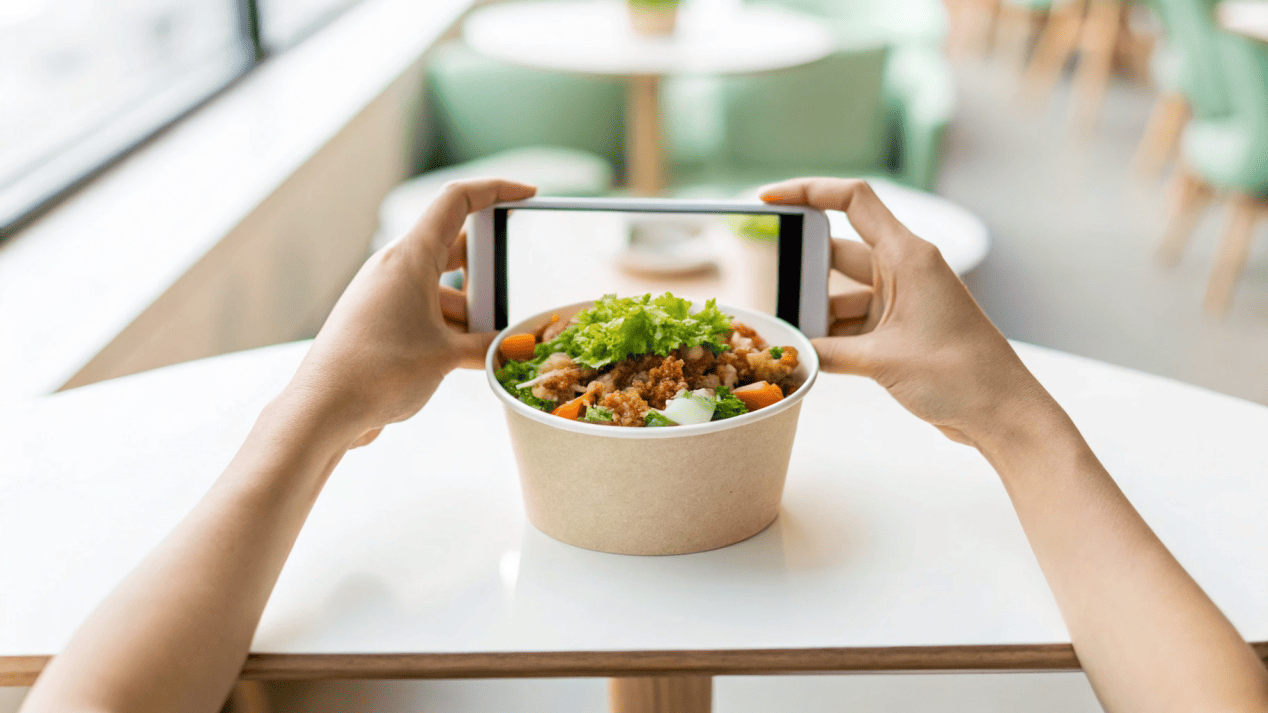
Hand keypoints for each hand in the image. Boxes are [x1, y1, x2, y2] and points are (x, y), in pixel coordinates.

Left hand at [286, 178, 536, 446]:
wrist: (324, 410)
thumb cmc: (378, 371)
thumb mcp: (447, 356)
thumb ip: (487, 346)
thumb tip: (509, 346)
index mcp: (410, 257)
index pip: (456, 201)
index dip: (494, 189)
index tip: (526, 193)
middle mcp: (395, 268)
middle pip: (455, 251)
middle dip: (486, 279)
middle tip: (503, 309)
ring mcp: (385, 295)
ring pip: (442, 289)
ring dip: (469, 314)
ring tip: (484, 350)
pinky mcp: (378, 323)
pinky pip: (425, 313)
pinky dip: (449, 330)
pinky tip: (461, 362)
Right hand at [760, 177, 1058, 448]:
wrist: (1001, 412)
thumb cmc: (960, 375)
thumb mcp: (881, 361)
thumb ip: (828, 352)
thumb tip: (792, 352)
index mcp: (907, 256)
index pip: (853, 200)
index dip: (808, 191)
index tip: (770, 199)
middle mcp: (905, 270)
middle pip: (838, 252)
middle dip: (803, 271)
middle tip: (771, 289)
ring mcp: (903, 300)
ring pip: (842, 293)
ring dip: (817, 312)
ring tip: (789, 334)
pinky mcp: (901, 330)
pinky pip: (855, 322)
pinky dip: (832, 335)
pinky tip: (810, 354)